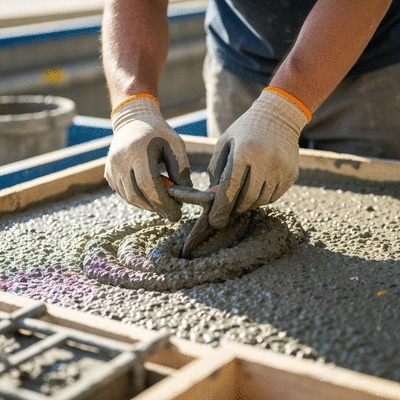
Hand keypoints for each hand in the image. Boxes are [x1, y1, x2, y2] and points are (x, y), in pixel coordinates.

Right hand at [105, 96, 191, 221]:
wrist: (133, 120)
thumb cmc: (158, 132)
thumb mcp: (176, 144)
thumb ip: (181, 169)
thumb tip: (184, 194)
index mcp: (137, 150)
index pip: (148, 184)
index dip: (163, 203)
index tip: (177, 213)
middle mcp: (120, 160)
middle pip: (137, 195)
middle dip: (157, 208)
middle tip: (173, 212)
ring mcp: (112, 168)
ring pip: (130, 198)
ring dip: (149, 206)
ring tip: (164, 204)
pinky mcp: (109, 174)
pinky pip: (124, 194)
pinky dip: (139, 200)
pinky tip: (151, 195)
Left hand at [207, 89, 308, 228]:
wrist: (279, 115)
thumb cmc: (245, 131)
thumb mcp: (225, 143)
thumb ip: (217, 170)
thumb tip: (213, 197)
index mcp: (245, 151)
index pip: (231, 187)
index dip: (221, 208)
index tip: (214, 221)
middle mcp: (265, 161)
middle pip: (247, 198)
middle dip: (234, 209)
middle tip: (227, 212)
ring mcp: (281, 168)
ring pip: (261, 200)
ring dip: (248, 204)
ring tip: (241, 198)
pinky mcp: (292, 174)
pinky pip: (274, 196)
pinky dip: (262, 198)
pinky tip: (257, 188)